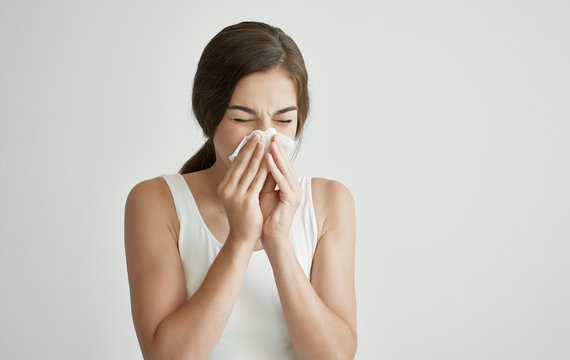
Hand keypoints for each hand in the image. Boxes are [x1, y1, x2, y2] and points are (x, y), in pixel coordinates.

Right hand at [217, 134, 268, 247]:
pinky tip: (270, 160)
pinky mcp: (246, 201)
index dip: (244, 150)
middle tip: (259, 134)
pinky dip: (265, 168)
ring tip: (265, 142)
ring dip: (259, 154)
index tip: (252, 138)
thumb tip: (250, 166)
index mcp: (224, 187)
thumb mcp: (237, 197)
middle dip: (251, 147)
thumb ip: (241, 183)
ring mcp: (236, 195)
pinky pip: (258, 181)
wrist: (241, 238)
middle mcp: (227, 189)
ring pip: (250, 170)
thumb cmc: (242, 218)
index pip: (235, 164)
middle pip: (241, 163)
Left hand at [259, 135, 301, 254]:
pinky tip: (267, 159)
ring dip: (277, 155)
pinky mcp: (291, 199)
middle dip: (277, 149)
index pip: (282, 163)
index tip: (266, 137)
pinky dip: (275, 169)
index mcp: (288, 184)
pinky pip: (282, 181)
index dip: (275, 150)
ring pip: (285, 170)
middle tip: (270, 134)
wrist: (270, 236)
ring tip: (269, 143)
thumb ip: (262, 177)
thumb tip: (254, 161)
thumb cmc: (265, 215)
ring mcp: (294, 193)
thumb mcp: (263, 191)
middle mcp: (294, 187)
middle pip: (286, 164)